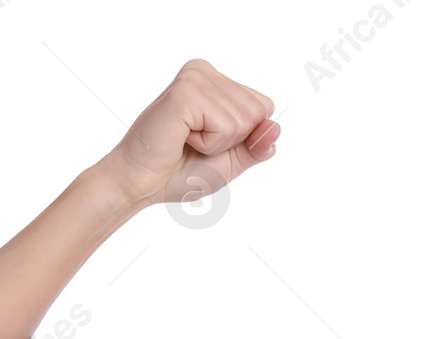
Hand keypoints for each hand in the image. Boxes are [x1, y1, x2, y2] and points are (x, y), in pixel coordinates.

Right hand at [107, 58, 278, 209]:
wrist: (142, 184)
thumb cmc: (179, 172)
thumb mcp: (231, 162)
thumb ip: (256, 146)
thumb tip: (277, 129)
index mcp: (215, 81)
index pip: (264, 107)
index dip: (245, 137)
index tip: (210, 142)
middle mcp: (205, 71)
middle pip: (258, 112)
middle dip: (233, 141)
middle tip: (195, 143)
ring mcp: (195, 78)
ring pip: (244, 120)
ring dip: (218, 144)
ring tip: (187, 140)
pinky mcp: (186, 92)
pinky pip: (226, 125)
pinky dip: (208, 144)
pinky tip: (183, 137)